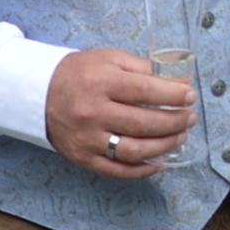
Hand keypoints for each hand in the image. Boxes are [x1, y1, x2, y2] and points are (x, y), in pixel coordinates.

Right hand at [43, 49, 195, 180]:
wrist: (39, 93)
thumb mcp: (109, 59)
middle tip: (190, 118)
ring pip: (135, 151)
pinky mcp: (84, 158)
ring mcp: (88, 139)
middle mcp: (93, 112)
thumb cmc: (80, 73)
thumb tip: (178, 82)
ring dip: (165, 146)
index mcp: (101, 82)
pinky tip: (161, 162)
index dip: (173, 96)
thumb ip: (142, 68)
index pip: (145, 91)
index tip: (190, 96)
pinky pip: (118, 170)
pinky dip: (143, 170)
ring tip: (180, 137)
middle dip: (174, 122)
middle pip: (143, 123)